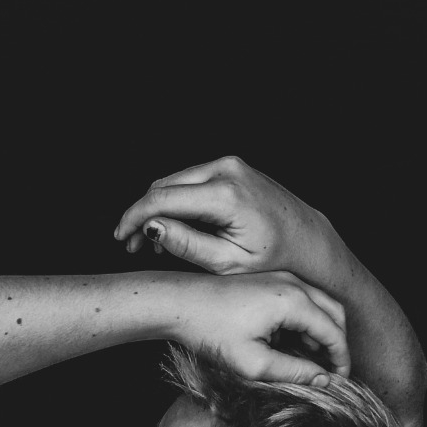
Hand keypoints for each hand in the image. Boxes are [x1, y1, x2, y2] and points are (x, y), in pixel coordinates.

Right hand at [114, 155, 330, 277]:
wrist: (306, 241)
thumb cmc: (272, 259)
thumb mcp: (227, 262)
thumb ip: (187, 245)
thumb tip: (152, 228)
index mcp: (226, 195)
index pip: (162, 199)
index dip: (134, 219)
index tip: (121, 239)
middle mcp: (227, 170)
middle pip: (164, 186)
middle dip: (143, 214)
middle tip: (132, 246)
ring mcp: (230, 163)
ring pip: (175, 181)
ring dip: (157, 208)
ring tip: (151, 241)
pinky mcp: (231, 165)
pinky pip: (191, 180)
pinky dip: (176, 201)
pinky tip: (172, 226)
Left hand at [174, 270, 349, 384]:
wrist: (179, 302)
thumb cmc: (211, 331)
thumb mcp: (253, 363)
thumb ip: (293, 372)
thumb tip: (322, 379)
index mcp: (293, 301)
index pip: (334, 332)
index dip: (341, 359)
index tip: (339, 381)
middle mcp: (293, 283)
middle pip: (335, 313)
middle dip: (337, 343)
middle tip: (330, 372)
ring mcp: (281, 277)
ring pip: (320, 304)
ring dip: (322, 332)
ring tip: (310, 361)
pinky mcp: (270, 279)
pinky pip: (302, 298)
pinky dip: (307, 321)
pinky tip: (291, 343)